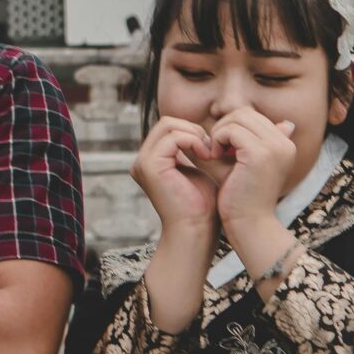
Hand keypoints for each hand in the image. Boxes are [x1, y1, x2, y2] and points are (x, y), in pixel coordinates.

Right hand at [131, 115, 222, 237]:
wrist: (197, 230)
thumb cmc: (203, 207)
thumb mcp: (198, 171)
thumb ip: (192, 151)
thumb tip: (199, 130)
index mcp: (151, 162)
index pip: (169, 128)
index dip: (192, 132)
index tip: (212, 148)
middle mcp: (142, 161)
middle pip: (166, 122)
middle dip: (193, 130)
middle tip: (211, 148)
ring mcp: (143, 162)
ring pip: (168, 125)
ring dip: (194, 134)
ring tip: (209, 153)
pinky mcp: (149, 165)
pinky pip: (173, 137)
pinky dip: (193, 141)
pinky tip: (205, 155)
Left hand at [210, 107, 304, 238]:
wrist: (249, 224)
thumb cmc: (242, 195)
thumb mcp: (243, 162)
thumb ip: (243, 140)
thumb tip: (240, 121)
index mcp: (285, 144)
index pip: (252, 116)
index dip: (231, 127)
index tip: (223, 148)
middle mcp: (285, 142)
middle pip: (244, 113)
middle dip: (224, 126)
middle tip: (215, 149)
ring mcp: (275, 147)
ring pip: (237, 118)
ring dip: (219, 133)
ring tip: (215, 153)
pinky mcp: (260, 153)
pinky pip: (230, 130)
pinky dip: (217, 140)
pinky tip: (213, 157)